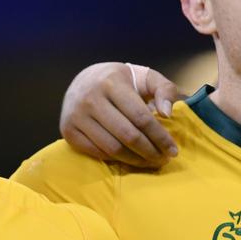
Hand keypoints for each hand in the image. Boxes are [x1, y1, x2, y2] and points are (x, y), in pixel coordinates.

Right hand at [59, 62, 185, 167]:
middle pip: (127, 136)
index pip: (141, 117)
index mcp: (111, 83)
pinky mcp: (67, 130)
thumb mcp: (145, 77)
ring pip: (112, 148)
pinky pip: (96, 152)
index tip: (173, 150)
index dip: (160, 137)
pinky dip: (115, 159)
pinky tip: (129, 158)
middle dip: (150, 152)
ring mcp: (76, 116)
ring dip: (135, 160)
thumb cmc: (121, 82)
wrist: (83, 80)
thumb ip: (164, 90)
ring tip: (150, 162)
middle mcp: (90, 99)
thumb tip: (166, 114)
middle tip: (164, 160)